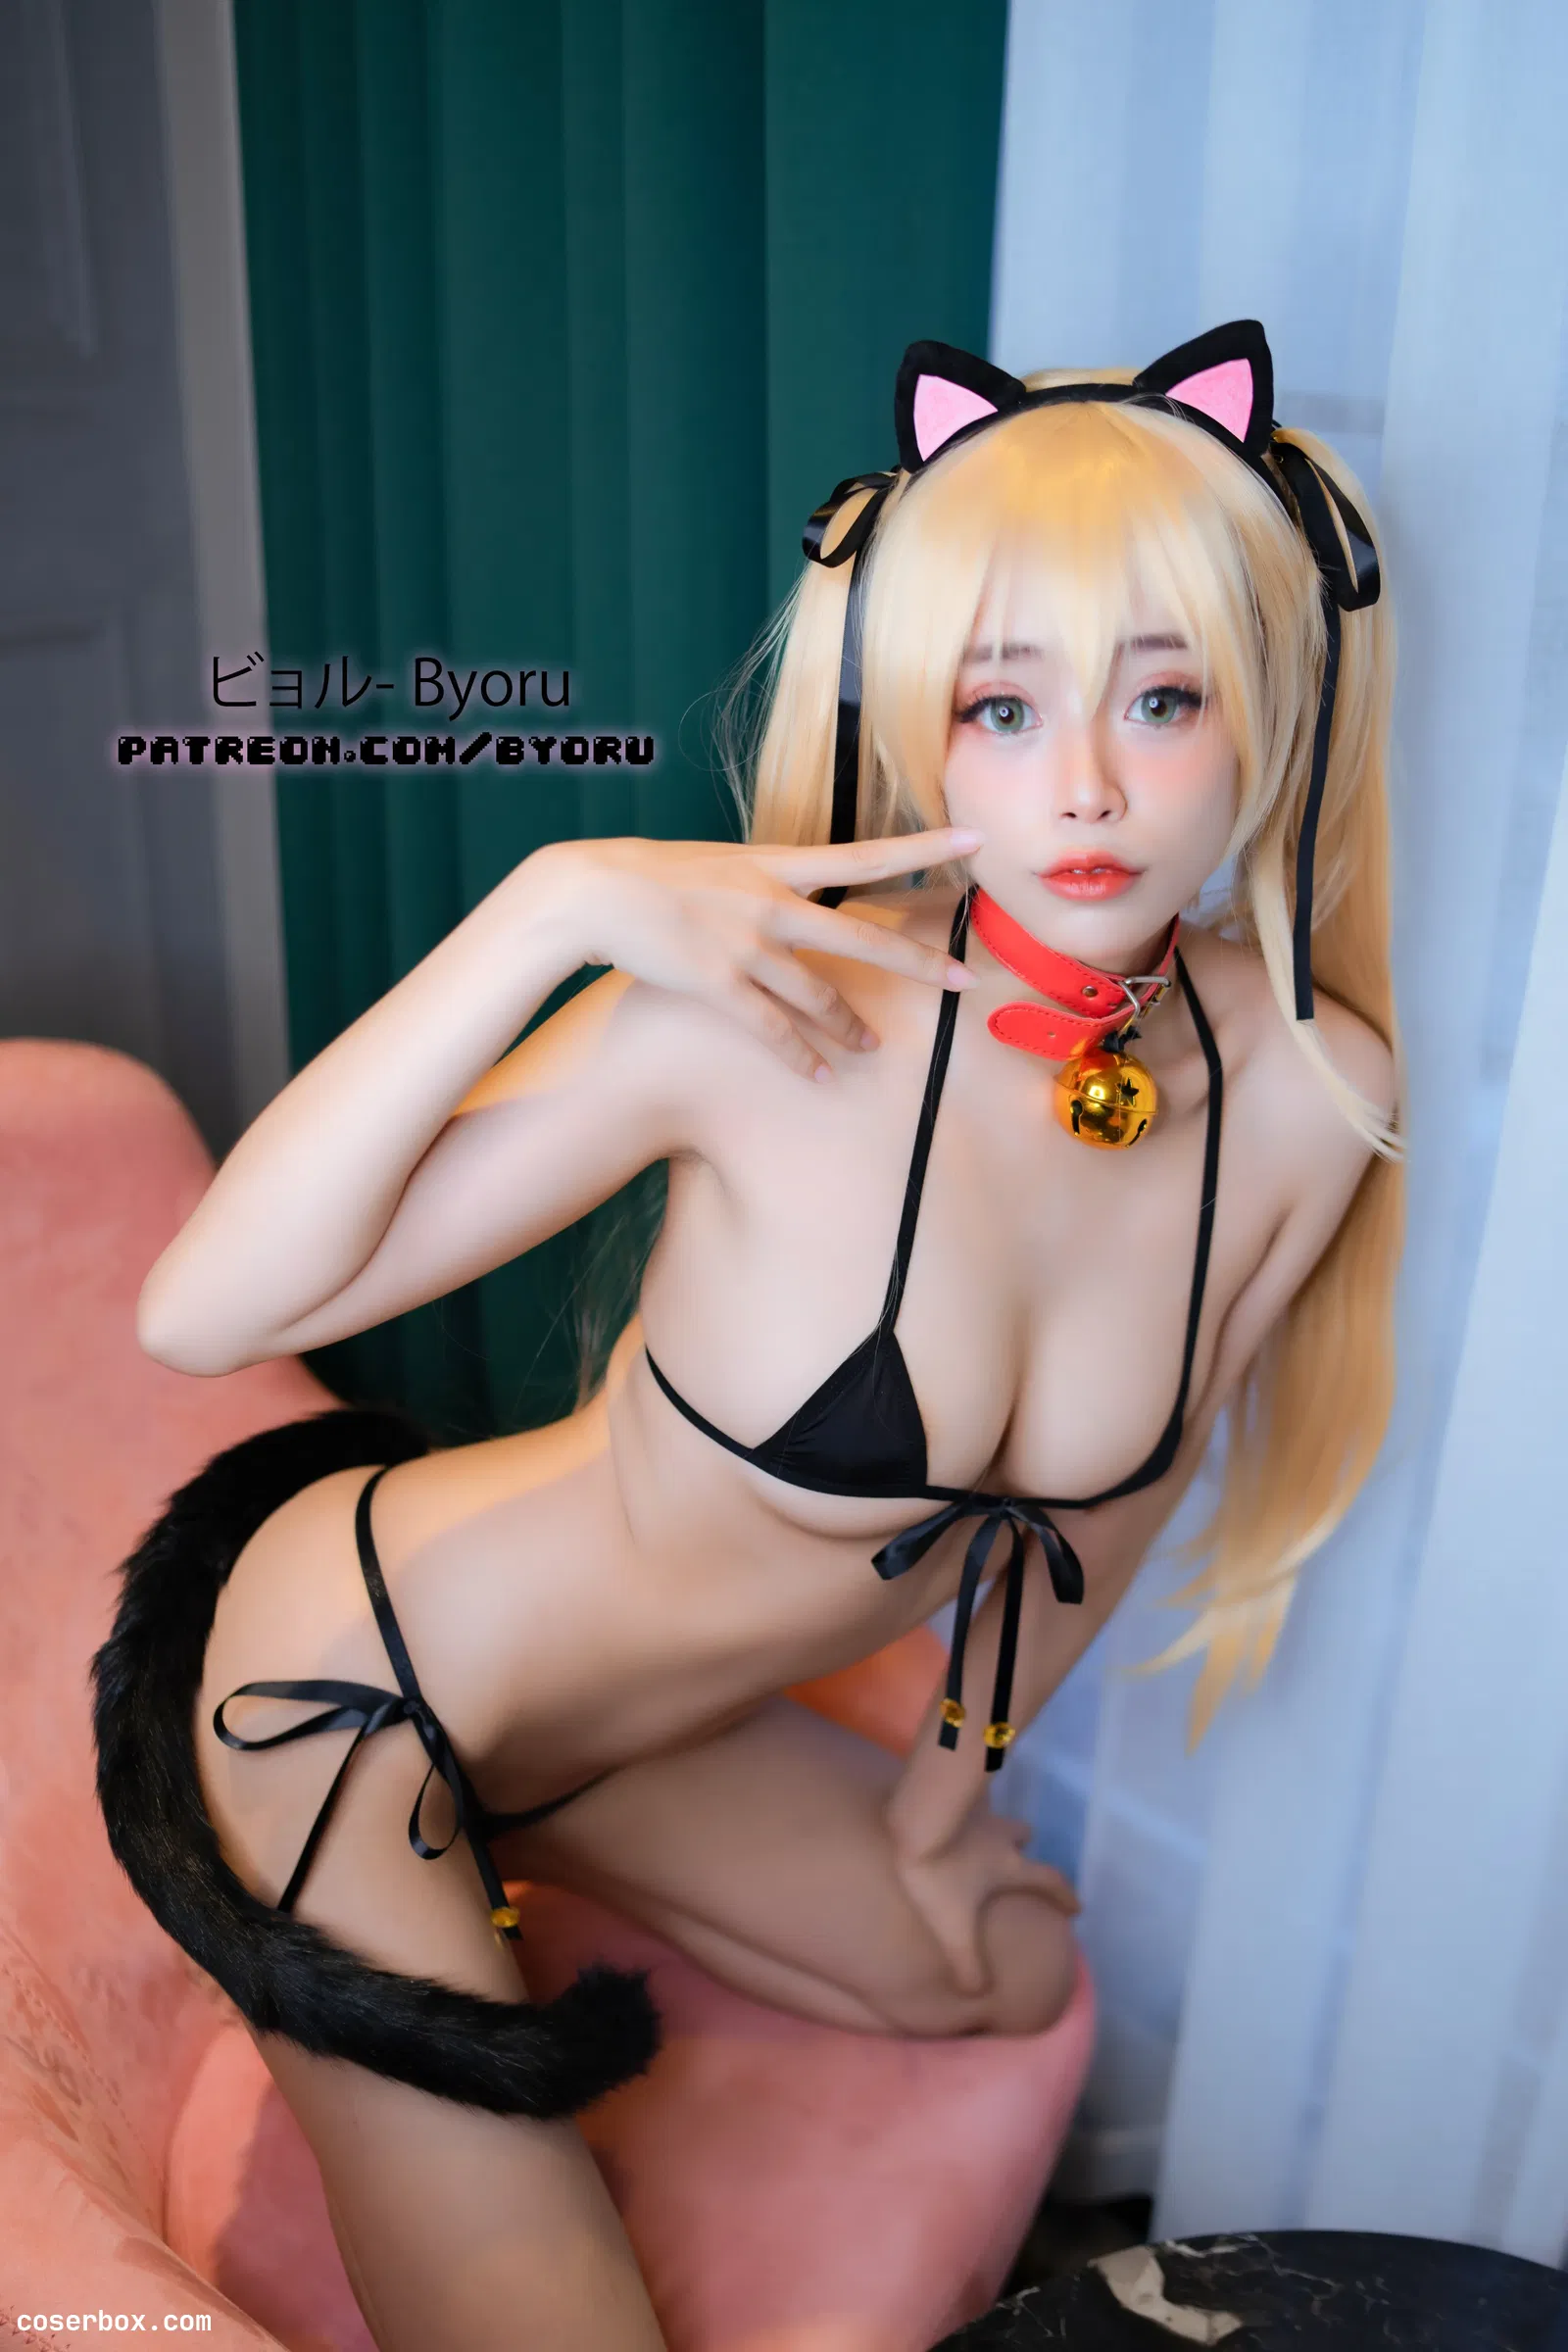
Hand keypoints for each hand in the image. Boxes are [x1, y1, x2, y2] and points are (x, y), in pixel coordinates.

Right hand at [526, 829, 981, 1080]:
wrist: (590, 891)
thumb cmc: (644, 874)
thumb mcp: (713, 864)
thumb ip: (756, 882)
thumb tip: (781, 897)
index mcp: (773, 863)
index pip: (864, 853)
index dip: (924, 845)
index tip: (975, 838)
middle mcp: (771, 901)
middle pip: (862, 935)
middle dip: (917, 960)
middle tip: (962, 980)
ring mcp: (747, 943)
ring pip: (819, 993)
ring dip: (850, 1026)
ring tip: (873, 1049)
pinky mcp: (719, 982)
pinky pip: (772, 1029)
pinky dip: (799, 1056)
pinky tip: (820, 1076)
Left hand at [892, 1807, 1080, 1998]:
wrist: (913, 1821)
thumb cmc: (938, 1873)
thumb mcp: (952, 1926)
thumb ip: (966, 1962)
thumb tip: (977, 1994)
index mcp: (1008, 1866)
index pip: (1049, 1880)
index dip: (1065, 1896)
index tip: (1077, 1908)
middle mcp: (999, 1836)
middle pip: (1022, 1835)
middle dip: (1023, 1846)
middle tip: (1018, 1859)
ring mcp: (974, 1813)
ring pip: (994, 1817)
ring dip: (991, 1829)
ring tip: (978, 1841)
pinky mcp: (946, 1803)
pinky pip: (962, 1807)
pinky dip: (960, 1815)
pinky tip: (945, 1824)